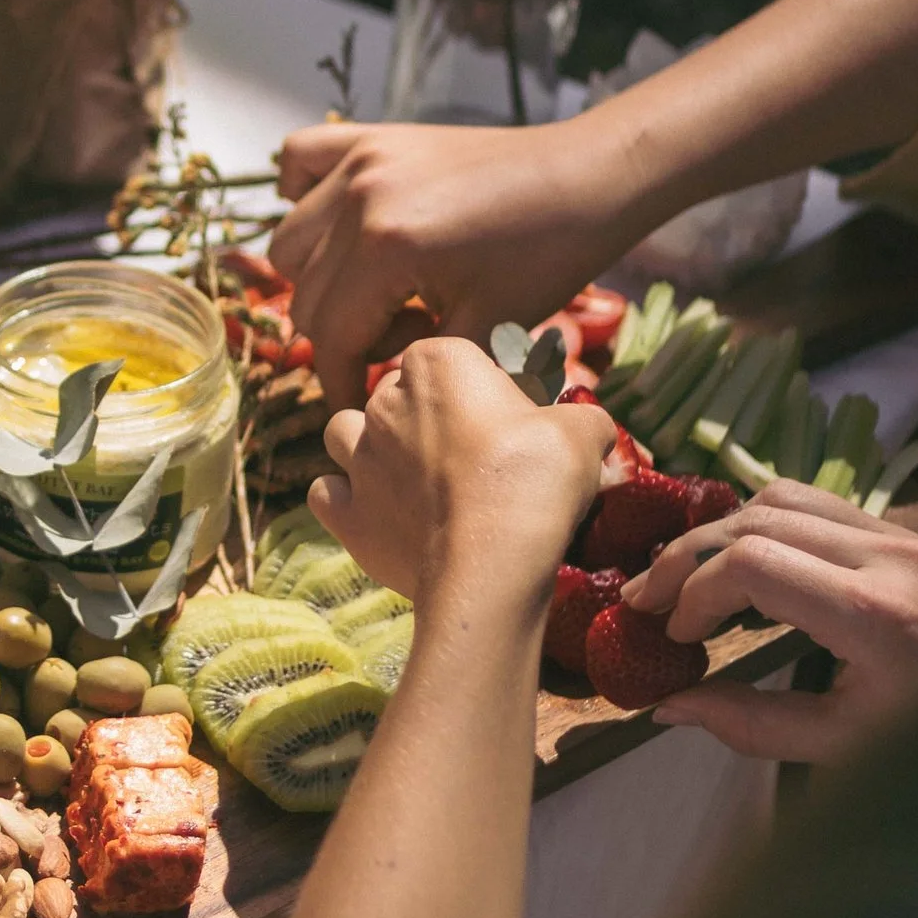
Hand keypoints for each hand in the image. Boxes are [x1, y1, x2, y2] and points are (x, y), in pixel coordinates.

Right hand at [269, 120, 632, 405]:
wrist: (587, 176)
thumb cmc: (548, 255)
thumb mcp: (487, 328)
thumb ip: (417, 365)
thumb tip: (374, 398)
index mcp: (386, 248)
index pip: (330, 336)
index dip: (340, 384)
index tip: (358, 408)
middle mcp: (358, 198)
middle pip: (304, 294)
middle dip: (343, 336)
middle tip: (404, 337)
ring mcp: (361, 160)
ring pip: (291, 241)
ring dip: (323, 279)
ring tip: (383, 289)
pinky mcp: (372, 138)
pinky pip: (298, 160)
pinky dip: (303, 196)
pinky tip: (342, 224)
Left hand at [309, 336, 615, 608]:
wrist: (493, 558)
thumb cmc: (536, 478)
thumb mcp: (582, 433)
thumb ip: (581, 419)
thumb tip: (589, 428)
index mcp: (436, 362)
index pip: (448, 359)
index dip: (476, 389)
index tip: (504, 422)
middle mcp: (385, 401)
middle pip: (395, 396)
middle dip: (421, 418)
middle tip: (467, 459)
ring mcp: (359, 458)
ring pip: (343, 434)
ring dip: (369, 449)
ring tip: (409, 479)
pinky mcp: (346, 513)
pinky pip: (327, 495)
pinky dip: (347, 503)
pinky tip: (380, 518)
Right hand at [618, 481, 917, 761]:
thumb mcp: (849, 747)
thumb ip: (755, 724)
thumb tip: (669, 706)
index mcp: (875, 616)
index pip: (753, 564)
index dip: (694, 593)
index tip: (673, 635)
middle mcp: (887, 558)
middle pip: (755, 520)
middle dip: (688, 558)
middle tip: (646, 602)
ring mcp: (900, 535)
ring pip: (780, 497)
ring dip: (719, 531)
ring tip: (684, 579)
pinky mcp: (904, 532)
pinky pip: (814, 502)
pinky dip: (760, 522)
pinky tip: (738, 561)